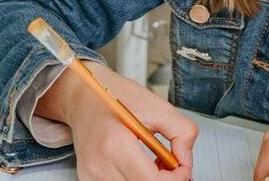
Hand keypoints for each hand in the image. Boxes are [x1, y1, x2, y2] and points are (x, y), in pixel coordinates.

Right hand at [39, 62, 196, 180]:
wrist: (82, 96)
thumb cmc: (115, 97)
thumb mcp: (156, 105)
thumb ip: (181, 131)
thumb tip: (186, 159)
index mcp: (115, 144)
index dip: (174, 178)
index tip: (182, 166)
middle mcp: (98, 164)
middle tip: (170, 164)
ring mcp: (90, 174)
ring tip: (153, 164)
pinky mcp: (87, 178)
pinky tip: (139, 167)